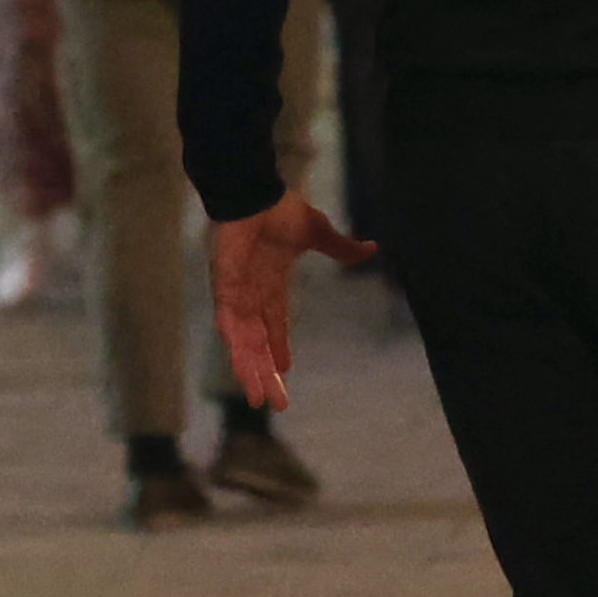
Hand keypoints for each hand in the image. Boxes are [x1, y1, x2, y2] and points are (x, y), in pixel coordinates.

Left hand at [210, 194, 378, 410]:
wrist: (254, 192)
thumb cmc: (280, 209)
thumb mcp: (317, 233)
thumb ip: (341, 247)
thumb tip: (373, 249)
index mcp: (271, 284)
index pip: (275, 325)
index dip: (279, 348)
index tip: (286, 372)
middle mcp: (252, 294)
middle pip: (259, 344)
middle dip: (266, 374)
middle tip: (276, 404)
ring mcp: (236, 293)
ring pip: (243, 343)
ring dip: (250, 370)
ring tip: (258, 399)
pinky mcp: (224, 286)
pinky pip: (228, 323)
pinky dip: (234, 345)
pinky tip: (241, 367)